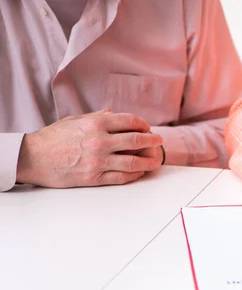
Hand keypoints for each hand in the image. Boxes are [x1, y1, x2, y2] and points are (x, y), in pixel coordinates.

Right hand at [16, 109, 162, 187]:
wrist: (34, 158)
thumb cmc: (53, 138)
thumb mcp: (75, 120)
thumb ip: (96, 117)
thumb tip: (112, 112)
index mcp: (96, 124)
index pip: (129, 121)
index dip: (142, 124)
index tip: (147, 127)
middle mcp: (100, 141)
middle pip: (136, 140)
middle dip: (152, 141)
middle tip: (159, 141)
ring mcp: (99, 160)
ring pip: (133, 161)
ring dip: (149, 161)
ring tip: (156, 160)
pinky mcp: (95, 177)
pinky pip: (122, 177)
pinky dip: (134, 174)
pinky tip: (140, 172)